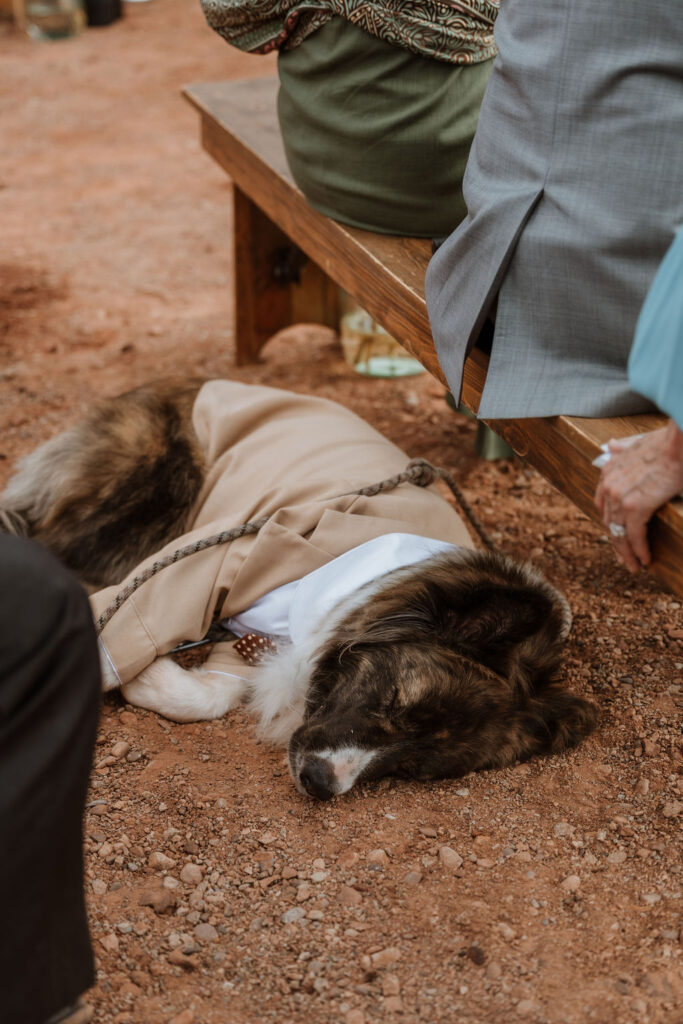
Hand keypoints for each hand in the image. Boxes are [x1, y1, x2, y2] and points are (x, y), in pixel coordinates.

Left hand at [595, 421, 682, 571]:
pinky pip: (634, 535)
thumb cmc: (666, 442)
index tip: (617, 535)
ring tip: (635, 566)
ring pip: (619, 533)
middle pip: (609, 523)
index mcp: (608, 471)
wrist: (679, 442)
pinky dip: (639, 550)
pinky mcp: (636, 507)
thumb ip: (622, 449)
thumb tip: (612, 446)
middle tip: (624, 559)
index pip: (603, 506)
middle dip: (617, 544)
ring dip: (628, 553)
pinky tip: (645, 559)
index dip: (610, 524)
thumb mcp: (637, 443)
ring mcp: (620, 497)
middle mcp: (609, 486)